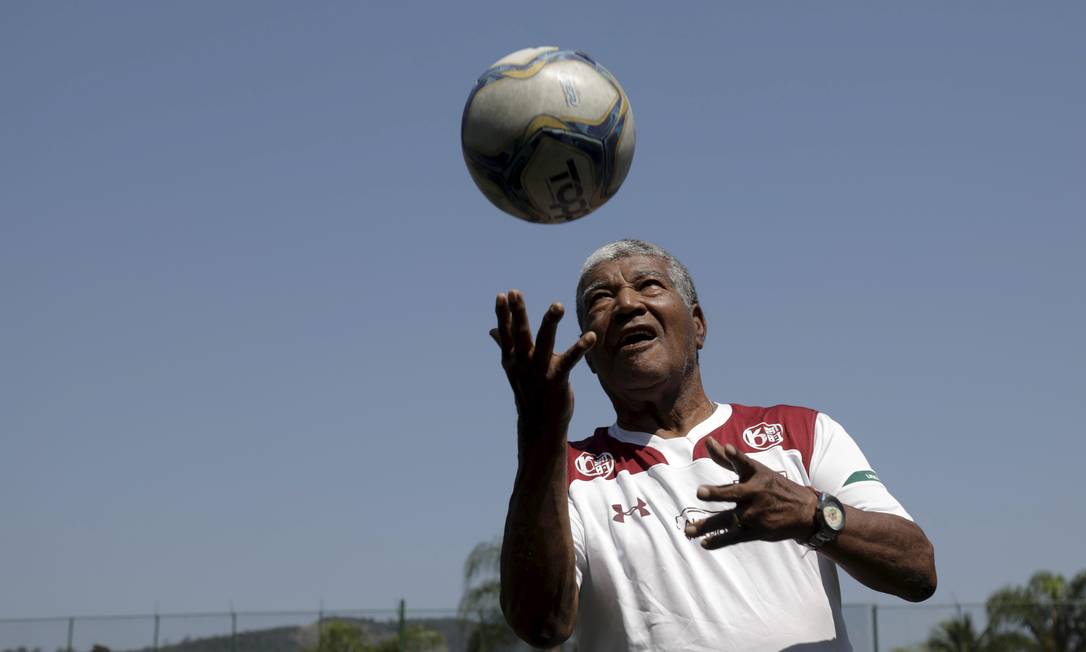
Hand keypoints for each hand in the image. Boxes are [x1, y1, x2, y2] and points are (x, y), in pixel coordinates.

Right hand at [491, 290, 596, 440]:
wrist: (538, 425)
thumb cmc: (529, 390)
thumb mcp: (514, 368)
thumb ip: (505, 346)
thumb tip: (492, 331)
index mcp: (512, 359)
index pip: (506, 333)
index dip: (503, 315)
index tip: (502, 295)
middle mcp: (523, 363)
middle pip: (520, 334)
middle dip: (518, 313)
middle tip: (515, 293)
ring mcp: (539, 371)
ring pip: (544, 341)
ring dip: (550, 322)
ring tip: (558, 305)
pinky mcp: (556, 379)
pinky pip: (569, 360)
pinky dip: (580, 347)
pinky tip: (590, 336)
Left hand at [684, 439, 818, 548]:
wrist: (805, 512)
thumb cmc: (774, 487)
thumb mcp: (755, 470)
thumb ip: (728, 459)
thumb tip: (708, 441)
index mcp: (756, 474)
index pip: (744, 463)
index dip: (736, 456)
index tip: (728, 448)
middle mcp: (755, 493)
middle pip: (734, 493)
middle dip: (717, 493)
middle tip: (700, 492)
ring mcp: (756, 514)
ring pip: (729, 519)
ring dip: (709, 525)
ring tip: (689, 529)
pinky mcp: (757, 531)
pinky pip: (735, 537)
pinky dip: (720, 540)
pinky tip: (705, 543)